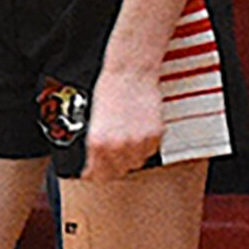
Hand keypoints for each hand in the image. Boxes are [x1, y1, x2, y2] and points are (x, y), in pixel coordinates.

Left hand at [80, 65, 163, 183]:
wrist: (129, 74)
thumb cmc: (108, 90)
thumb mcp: (93, 121)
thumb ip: (96, 143)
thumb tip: (96, 157)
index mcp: (97, 143)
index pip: (96, 173)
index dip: (94, 175)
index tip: (93, 174)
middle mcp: (117, 146)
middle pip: (117, 172)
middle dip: (112, 167)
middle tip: (110, 159)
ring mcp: (138, 142)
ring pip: (136, 163)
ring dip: (130, 158)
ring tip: (125, 144)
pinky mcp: (155, 135)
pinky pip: (150, 151)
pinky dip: (144, 147)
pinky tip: (137, 136)